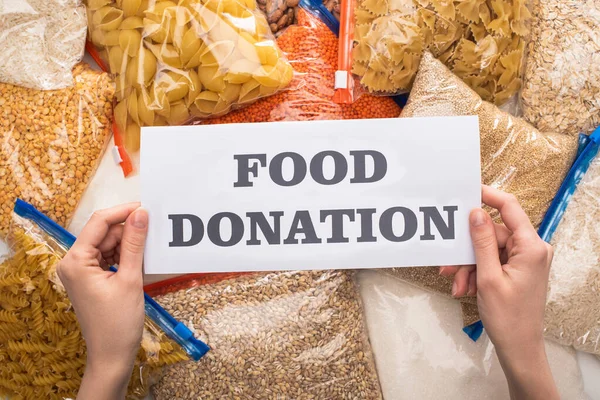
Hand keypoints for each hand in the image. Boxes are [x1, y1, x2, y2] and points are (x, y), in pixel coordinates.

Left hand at [57, 203, 148, 399]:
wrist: (112, 356)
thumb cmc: (118, 322)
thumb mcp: (130, 278)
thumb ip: (135, 243)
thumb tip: (141, 214)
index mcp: (76, 261)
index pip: (99, 222)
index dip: (123, 211)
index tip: (146, 206)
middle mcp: (73, 263)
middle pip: (103, 233)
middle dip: (128, 228)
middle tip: (154, 225)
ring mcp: (81, 272)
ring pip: (108, 244)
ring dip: (128, 242)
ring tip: (150, 243)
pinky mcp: (91, 279)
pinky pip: (109, 257)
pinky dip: (125, 255)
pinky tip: (141, 256)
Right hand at [440, 186, 557, 399]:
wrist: (519, 348)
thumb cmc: (508, 317)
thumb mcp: (488, 277)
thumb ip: (482, 242)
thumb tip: (476, 213)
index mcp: (531, 247)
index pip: (509, 208)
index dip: (488, 196)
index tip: (467, 191)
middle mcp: (532, 249)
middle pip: (492, 234)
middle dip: (468, 251)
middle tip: (449, 266)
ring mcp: (525, 260)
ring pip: (488, 250)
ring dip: (469, 266)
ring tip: (457, 285)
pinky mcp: (518, 270)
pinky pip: (492, 261)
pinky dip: (476, 272)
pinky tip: (465, 288)